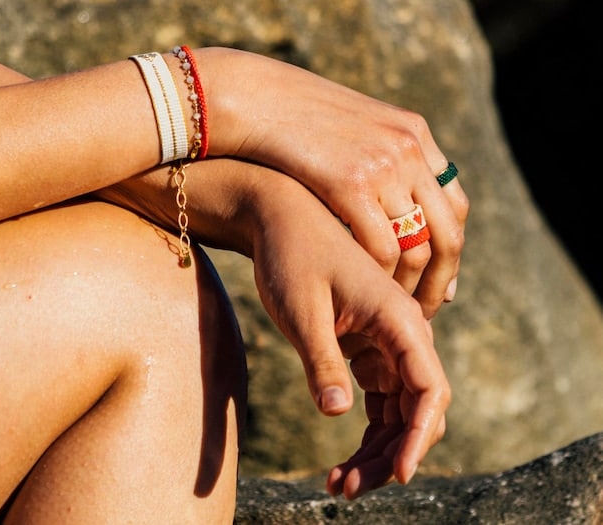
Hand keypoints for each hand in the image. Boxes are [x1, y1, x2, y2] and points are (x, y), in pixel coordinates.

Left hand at [98, 159, 450, 495]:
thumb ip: (322, 362)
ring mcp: (387, 338)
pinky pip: (379, 397)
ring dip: (378, 447)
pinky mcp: (368, 345)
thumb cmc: (290, 256)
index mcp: (397, 316)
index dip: (419, 436)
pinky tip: (342, 457)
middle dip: (392, 452)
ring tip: (340, 483)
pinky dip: (367, 428)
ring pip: (399, 408)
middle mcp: (402, 329)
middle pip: (417, 406)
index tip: (395, 475)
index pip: (428, 386)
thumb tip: (339, 413)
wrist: (280, 219)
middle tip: (348, 488)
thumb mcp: (301, 311)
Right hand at [196, 47, 468, 318]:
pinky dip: (377, 278)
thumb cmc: (296, 119)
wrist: (255, 97)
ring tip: (391, 310)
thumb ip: (380, 163)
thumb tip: (395, 206)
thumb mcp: (352, 131)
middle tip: (425, 312)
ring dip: (408, 288)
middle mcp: (409, 150)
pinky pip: (380, 247)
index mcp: (414, 135)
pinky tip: (362, 291)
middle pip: (448, 233)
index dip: (449, 251)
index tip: (437, 283)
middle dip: (440, 281)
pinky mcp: (350, 183)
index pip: (455, 206)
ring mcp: (383, 166)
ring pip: (417, 247)